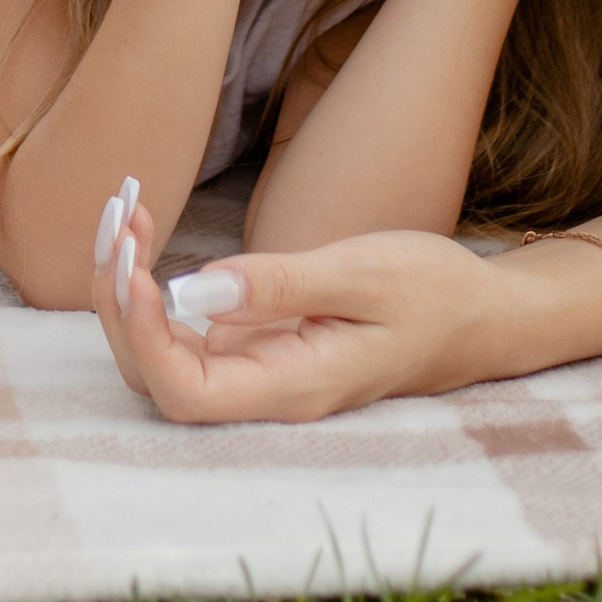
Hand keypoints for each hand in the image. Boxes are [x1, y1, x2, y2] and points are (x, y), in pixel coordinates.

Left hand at [92, 192, 511, 422]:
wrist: (482, 314)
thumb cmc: (433, 291)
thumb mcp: (363, 273)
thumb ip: (279, 284)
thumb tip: (192, 290)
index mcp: (294, 386)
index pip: (184, 392)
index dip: (141, 334)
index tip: (134, 261)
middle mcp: (268, 391)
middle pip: (156, 377)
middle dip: (119, 299)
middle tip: (121, 212)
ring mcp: (261, 371)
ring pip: (162, 355)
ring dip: (128, 288)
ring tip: (126, 210)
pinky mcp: (259, 347)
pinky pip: (186, 330)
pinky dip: (153, 282)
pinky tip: (149, 232)